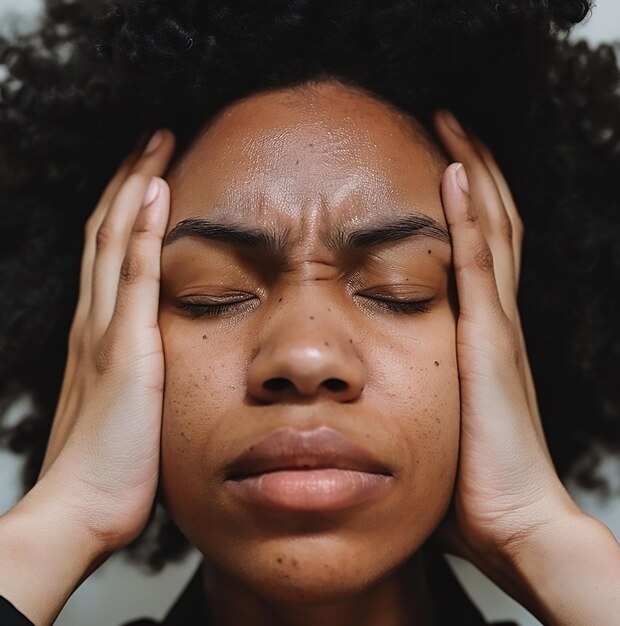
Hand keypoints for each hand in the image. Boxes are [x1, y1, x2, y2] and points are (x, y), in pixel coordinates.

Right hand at [32, 129, 174, 550]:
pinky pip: (133, 274)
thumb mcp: (125, 406)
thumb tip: (154, 359)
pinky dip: (142, 229)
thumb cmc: (109, 466)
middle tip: (150, 141)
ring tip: (155, 144)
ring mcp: (106, 330)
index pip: (110, 254)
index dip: (125, 211)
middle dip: (128, 182)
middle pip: (107, 232)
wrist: (84, 506)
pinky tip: (156, 191)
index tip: (147, 175)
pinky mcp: (125, 347)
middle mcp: (95, 321)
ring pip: (115, 239)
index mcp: (97, 333)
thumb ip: (135, 374)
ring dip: (135, 188)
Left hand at [431, 111, 582, 601]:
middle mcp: (492, 320)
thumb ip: (414, 391)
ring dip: (471, 174)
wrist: (512, 523)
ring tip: (451, 125)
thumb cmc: (473, 484)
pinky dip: (467, 216)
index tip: (439, 162)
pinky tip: (452, 174)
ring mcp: (494, 327)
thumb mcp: (435, 421)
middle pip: (488, 225)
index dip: (465, 204)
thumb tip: (372, 387)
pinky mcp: (488, 341)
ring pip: (489, 230)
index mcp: (480, 336)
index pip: (476, 251)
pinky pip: (476, 263)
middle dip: (472, 170)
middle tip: (449, 123)